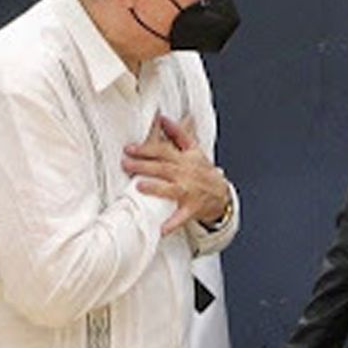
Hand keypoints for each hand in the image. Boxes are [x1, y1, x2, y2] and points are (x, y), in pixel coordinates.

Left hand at [124, 114, 230, 234]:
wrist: (222, 195)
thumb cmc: (203, 172)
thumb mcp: (194, 151)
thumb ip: (178, 134)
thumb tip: (163, 118)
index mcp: (187, 158)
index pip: (166, 150)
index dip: (148, 148)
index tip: (130, 147)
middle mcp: (187, 173)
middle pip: (163, 167)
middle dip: (144, 165)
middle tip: (126, 163)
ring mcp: (190, 192)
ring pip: (170, 189)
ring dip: (155, 188)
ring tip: (139, 187)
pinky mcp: (191, 209)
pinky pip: (181, 217)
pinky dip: (172, 223)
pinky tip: (161, 229)